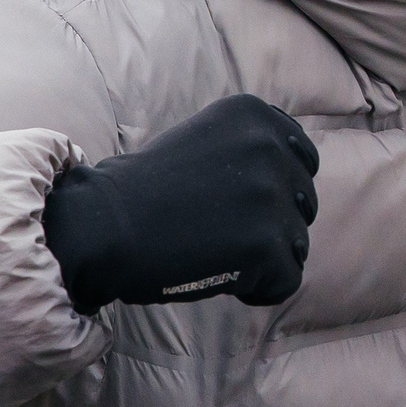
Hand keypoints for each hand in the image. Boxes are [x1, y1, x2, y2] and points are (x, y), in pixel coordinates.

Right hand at [40, 94, 319, 313]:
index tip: (237, 204)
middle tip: (216, 232)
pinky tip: (220, 278)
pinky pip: (286, 280)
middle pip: (303, 202)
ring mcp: (270, 195)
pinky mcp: (266, 244)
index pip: (303, 158)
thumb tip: (300, 177)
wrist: (102, 226)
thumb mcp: (204, 140)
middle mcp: (269, 147)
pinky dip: (257, 290)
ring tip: (214, 252)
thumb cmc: (144, 192)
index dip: (276, 190)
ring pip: (296, 243)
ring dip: (263, 257)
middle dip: (271, 225)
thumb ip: (251, 149)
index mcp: (255, 116)